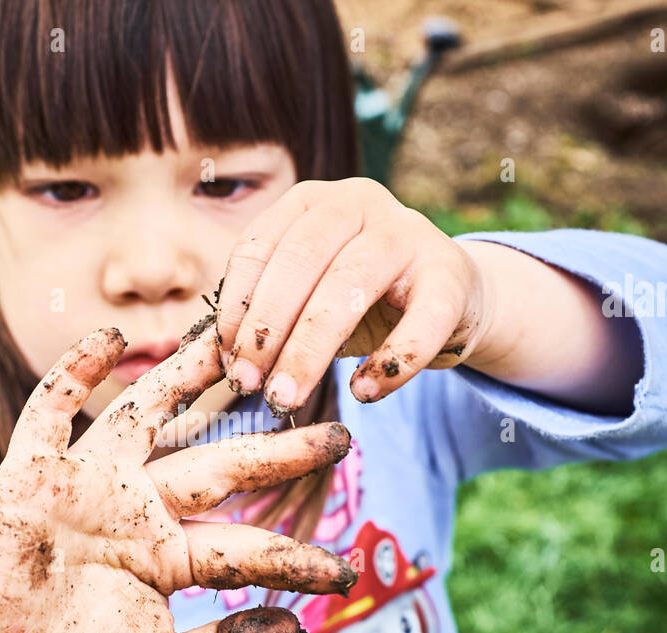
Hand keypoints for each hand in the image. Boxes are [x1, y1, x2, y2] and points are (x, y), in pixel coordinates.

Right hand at [0, 318, 356, 632]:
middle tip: (338, 431)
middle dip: (276, 448)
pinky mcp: (33, 472)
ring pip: (146, 414)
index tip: (347, 571)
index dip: (295, 557)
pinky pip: (53, 409)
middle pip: (219, 465)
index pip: (247, 547)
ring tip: (234, 332)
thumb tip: (292, 627)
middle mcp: (138, 509)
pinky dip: (77, 370)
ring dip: (187, 374)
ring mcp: (88, 484)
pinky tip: (113, 337)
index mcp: (170, 556)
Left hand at [215, 177, 494, 414]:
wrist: (450, 298)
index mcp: (312, 201)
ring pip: (350, 286)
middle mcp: (359, 202)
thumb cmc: (360, 298)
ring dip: (311, 350)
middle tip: (248, 385)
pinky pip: (420, 323)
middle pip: (302, 261)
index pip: (261, 244)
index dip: (238, 304)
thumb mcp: (308, 292)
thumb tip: (215, 358)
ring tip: (287, 397)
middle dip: (268, 331)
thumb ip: (267, 313)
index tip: (225, 358)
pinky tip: (363, 393)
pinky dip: (389, 364)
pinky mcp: (452, 275)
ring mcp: (409, 232)